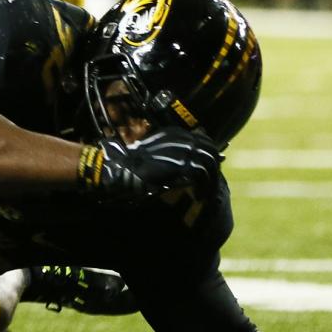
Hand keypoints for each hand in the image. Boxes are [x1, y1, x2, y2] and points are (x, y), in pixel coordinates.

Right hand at [78, 127, 219, 198]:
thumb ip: (174, 156)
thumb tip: (196, 165)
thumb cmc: (133, 167)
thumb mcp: (156, 157)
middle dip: (213, 171)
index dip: (210, 159)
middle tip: (207, 188)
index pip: (205, 142)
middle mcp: (180, 138)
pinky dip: (204, 186)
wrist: (118, 170)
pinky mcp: (180, 163)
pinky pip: (202, 172)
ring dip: (211, 180)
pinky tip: (198, 196)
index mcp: (175, 134)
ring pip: (209, 162)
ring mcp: (181, 150)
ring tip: (204, 195)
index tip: (207, 176)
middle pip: (211, 151)